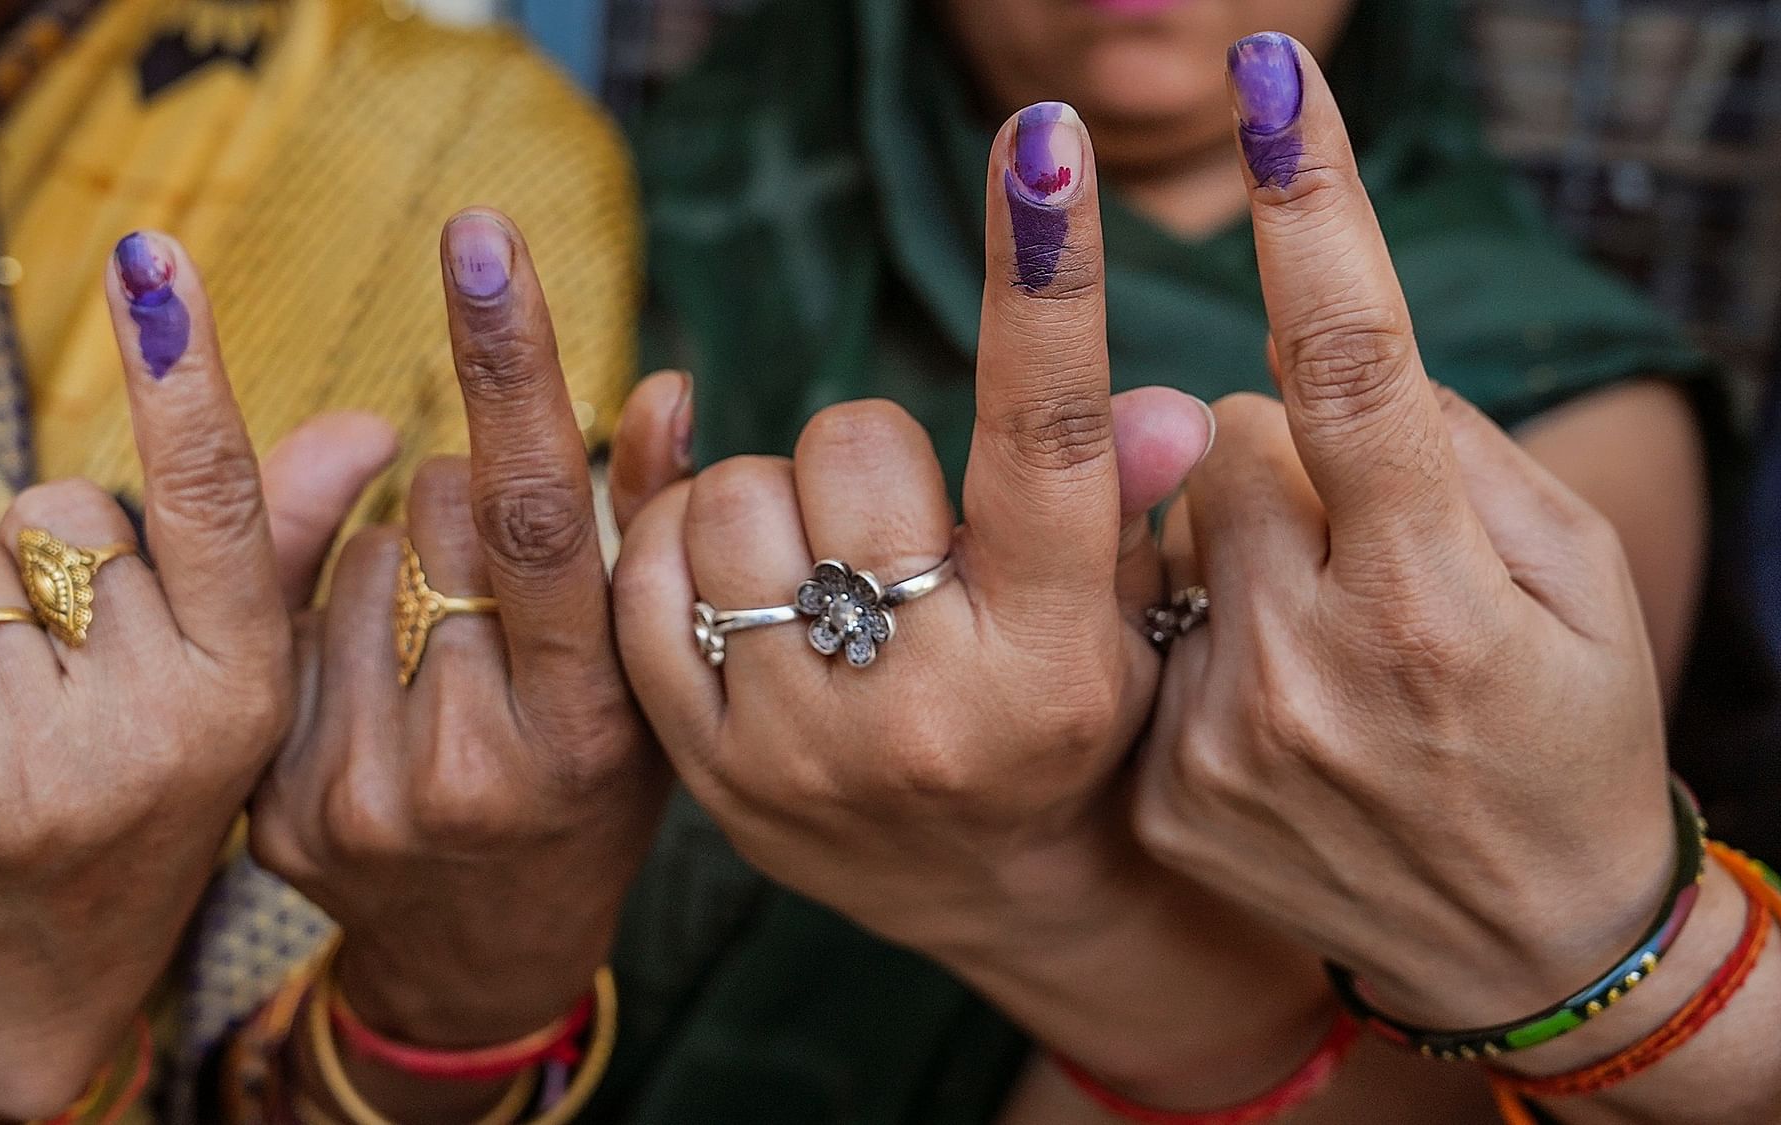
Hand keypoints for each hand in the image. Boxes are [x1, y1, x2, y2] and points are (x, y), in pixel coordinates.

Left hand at [0, 233, 389, 1117]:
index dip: (182, 373)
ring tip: (13, 712)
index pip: (216, 504)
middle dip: (55, 563)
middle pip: (61, 519)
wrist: (35, 984)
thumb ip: (283, 542)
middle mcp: (161, 733)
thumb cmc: (149, 793)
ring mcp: (40, 775)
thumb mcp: (236, 684)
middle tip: (79, 664)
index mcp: (249, 690)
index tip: (153, 259)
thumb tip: (371, 424)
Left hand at [247, 211, 687, 1114]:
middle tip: (495, 571)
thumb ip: (654, 532)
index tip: (479, 235)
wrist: (487, 952)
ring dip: (393, 557)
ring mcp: (363, 798)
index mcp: (586, 728)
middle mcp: (472, 770)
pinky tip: (374, 677)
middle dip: (465, 497)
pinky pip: (283, 629)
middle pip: (434, 515)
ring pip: (349, 559)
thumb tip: (666, 386)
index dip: (512, 369)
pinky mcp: (276, 813)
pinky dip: (328, 618)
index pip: (534, 519)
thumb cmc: (594, 787)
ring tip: (438, 640)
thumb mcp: (655, 678)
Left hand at [613, 102, 1216, 1070]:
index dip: (1045, 283)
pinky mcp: (707, 770)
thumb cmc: (1073, 723)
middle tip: (899, 519)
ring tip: (826, 562)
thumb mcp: (1124, 620)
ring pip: (734, 500)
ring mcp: (800, 748)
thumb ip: (1126, 504)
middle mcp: (924, 710)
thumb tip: (1161, 408)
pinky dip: (681, 545)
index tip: (1042, 145)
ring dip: (775, 498)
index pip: (1048, 440)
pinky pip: (645, 578)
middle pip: (854, 443)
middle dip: (872, 452)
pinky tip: (743, 585)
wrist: (993, 892)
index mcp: (1052, 661)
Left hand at [1133, 34, 1672, 1031]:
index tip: (1274, 86)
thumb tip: (1310, 363)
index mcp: (1435, 594)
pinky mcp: (1161, 785)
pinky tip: (1270, 709)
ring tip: (1317, 645)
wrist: (1517, 942)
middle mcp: (1312, 661)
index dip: (1315, 219)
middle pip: (1225, 437)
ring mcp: (1221, 733)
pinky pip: (1141, 631)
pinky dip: (1192, 636)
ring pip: (1171, 531)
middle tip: (1349, 542)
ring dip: (1228, 548)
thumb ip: (1449, 451)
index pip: (1358, 370)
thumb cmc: (1565, 729)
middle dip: (1277, 456)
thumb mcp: (1577, 582)